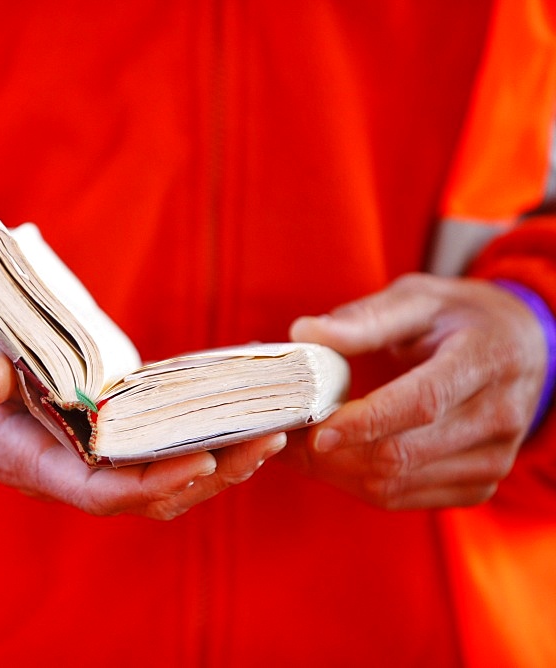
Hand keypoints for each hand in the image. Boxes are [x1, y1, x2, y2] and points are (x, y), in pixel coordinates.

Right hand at [0, 300, 285, 519]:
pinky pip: (147, 454)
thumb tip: (0, 377)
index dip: (152, 483)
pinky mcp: (90, 434)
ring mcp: (74, 455)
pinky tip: (232, 421)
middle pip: (141, 495)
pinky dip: (192, 444)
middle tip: (267, 441)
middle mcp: (56, 468)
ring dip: (212, 466)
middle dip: (205, 475)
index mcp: (22, 459)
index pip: (97, 491)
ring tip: (269, 435)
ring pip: (153, 482)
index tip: (203, 460)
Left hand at [285, 273, 547, 509]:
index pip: (422, 403)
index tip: (315, 430)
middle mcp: (499, 416)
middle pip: (402, 453)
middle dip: (333, 452)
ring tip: (297, 444)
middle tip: (283, 433)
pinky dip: (356, 483)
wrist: (520, 349)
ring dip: (336, 471)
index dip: (365, 421)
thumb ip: (365, 319)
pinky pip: (403, 498)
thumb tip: (305, 332)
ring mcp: (494, 458)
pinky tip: (331, 458)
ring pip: (395, 484)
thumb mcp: (417, 299)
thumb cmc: (456, 318)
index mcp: (486, 360)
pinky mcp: (479, 486)